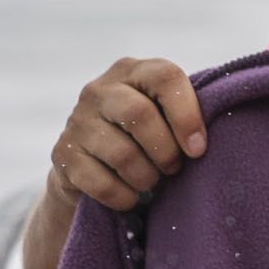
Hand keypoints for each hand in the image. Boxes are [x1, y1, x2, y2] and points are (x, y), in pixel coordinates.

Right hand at [51, 58, 206, 212]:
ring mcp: (76, 121)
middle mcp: (99, 90)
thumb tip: (205, 140)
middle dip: (165, 150)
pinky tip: (131, 197)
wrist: (93, 164)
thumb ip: (189, 111)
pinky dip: (124, 196)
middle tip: (174, 168)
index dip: (187, 115)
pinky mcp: (62, 154)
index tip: (199, 149)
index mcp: (133, 71)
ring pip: (121, 153)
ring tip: (153, 181)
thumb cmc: (150, 136)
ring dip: (147, 177)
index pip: (165, 77)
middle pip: (138, 114)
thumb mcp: (168, 114)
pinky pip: (100, 182)